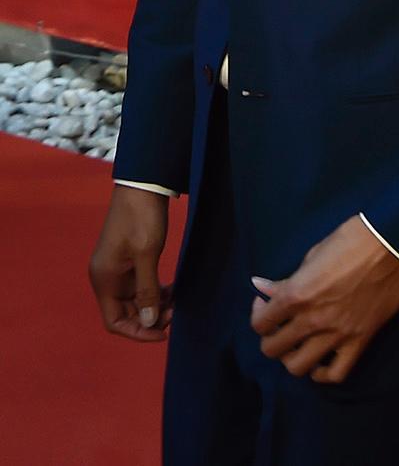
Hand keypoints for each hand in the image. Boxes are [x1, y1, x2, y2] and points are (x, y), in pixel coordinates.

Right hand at [89, 184, 173, 341]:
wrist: (143, 183)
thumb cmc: (142, 216)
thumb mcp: (147, 253)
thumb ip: (147, 290)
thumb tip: (149, 321)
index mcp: (104, 278)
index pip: (114, 322)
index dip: (137, 332)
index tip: (163, 332)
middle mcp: (107, 277)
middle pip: (126, 313)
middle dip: (150, 317)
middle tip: (176, 312)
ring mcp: (118, 268)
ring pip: (135, 300)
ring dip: (154, 305)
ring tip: (177, 301)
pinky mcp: (129, 260)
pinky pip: (140, 286)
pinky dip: (155, 291)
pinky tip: (172, 290)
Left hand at [250, 213, 398, 384]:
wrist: (394, 242)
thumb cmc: (352, 239)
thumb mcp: (314, 253)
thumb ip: (288, 279)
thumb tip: (262, 287)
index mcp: (297, 294)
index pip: (261, 323)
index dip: (259, 314)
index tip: (267, 303)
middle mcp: (313, 319)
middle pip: (273, 350)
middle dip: (272, 339)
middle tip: (281, 326)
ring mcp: (337, 334)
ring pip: (299, 367)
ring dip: (293, 358)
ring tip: (299, 344)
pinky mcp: (360, 341)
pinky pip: (336, 374)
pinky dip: (323, 373)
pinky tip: (320, 361)